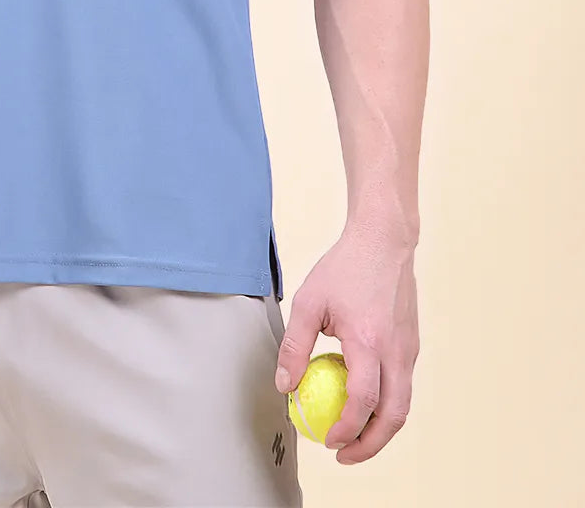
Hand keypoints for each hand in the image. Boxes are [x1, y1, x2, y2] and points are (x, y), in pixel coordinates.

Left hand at [274, 224, 419, 464]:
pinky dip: (387, 405)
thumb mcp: (309, 302)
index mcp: (369, 341)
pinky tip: (363, 401)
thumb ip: (295, 346)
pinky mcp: (411, 344)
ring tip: (354, 437)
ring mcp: (409, 349)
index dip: (346, 429)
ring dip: (381, 429)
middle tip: (344, 455)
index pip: (363, 402)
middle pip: (393, 416)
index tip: (328, 441)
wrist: (383, 241)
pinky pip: (403, 385)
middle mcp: (396, 351)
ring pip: (403, 405)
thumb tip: (285, 385)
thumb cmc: (345, 268)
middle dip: (370, 445)